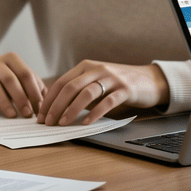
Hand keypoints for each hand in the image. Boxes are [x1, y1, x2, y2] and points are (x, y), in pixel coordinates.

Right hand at [0, 53, 44, 118]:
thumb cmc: (4, 81)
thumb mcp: (19, 79)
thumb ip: (33, 88)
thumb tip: (45, 106)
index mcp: (11, 59)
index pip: (25, 74)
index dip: (33, 93)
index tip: (39, 110)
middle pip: (10, 79)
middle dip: (20, 98)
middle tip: (27, 115)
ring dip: (4, 102)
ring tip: (12, 116)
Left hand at [37, 61, 169, 125]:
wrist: (149, 80)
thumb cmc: (118, 84)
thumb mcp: (96, 82)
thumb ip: (79, 90)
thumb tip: (55, 108)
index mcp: (86, 67)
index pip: (61, 83)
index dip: (49, 99)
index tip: (41, 115)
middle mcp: (97, 69)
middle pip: (70, 87)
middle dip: (56, 106)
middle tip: (48, 122)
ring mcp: (112, 79)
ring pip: (86, 93)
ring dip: (72, 110)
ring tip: (63, 123)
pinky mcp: (125, 89)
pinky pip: (107, 102)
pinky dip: (95, 113)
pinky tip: (86, 123)